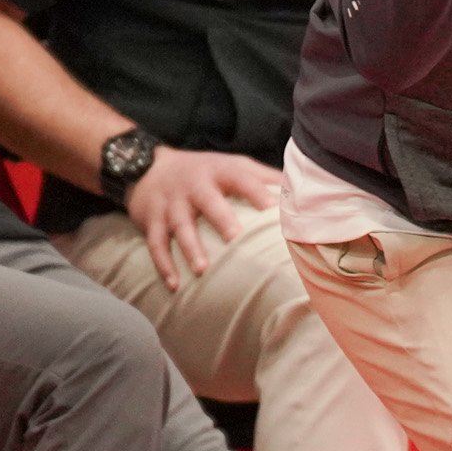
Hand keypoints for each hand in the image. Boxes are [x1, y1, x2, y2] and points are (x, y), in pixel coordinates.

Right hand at [126, 146, 280, 289]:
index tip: (273, 209)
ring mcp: (171, 203)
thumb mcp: (234, 165)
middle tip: (235, 238)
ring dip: (190, 248)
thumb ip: (265, 178)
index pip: (242, 179)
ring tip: (202, 270)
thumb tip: (303, 193)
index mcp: (219, 171)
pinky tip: (173, 285)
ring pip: (180, 225)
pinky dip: (163, 265)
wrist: (148, 166)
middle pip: (208, 201)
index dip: (257, 192)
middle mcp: (194, 185)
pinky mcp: (151, 219)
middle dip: (220, 219)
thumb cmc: (205, 171)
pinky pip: (155, 243)